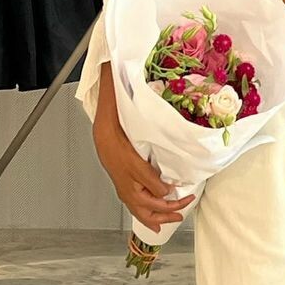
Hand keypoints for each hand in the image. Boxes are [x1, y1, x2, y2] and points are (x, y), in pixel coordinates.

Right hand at [92, 63, 195, 233]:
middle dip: (164, 204)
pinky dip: (150, 217)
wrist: (100, 131)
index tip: (174, 187)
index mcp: (121, 154)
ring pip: (140, 207)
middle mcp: (122, 172)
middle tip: (184, 202)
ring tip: (179, 215)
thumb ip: (118, 82)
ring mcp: (123, 183)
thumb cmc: (113, 117)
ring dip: (160, 214)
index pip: (140, 175)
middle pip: (142, 196)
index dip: (158, 184)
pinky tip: (163, 222)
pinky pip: (137, 207)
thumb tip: (119, 62)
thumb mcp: (115, 100)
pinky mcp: (126, 187)